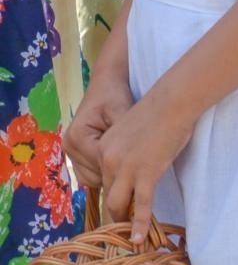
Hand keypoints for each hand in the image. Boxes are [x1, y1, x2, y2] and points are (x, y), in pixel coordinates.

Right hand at [64, 73, 134, 187]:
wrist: (105, 85)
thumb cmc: (115, 96)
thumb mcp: (122, 112)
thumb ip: (125, 137)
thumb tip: (136, 161)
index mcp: (77, 137)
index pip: (100, 165)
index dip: (121, 168)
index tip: (141, 167)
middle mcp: (69, 147)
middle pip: (94, 176)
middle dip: (115, 174)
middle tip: (137, 167)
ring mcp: (70, 152)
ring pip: (91, 179)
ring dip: (109, 175)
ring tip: (128, 164)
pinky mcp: (76, 154)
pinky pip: (89, 174)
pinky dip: (103, 172)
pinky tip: (119, 163)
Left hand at [98, 94, 194, 244]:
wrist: (172, 102)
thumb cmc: (161, 110)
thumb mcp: (135, 127)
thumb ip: (130, 145)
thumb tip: (139, 157)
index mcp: (105, 147)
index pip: (104, 176)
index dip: (114, 190)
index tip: (119, 201)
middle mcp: (109, 160)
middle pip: (108, 191)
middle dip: (115, 209)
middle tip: (120, 225)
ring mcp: (127, 169)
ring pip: (118, 203)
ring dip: (123, 220)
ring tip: (128, 234)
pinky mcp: (146, 174)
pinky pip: (142, 204)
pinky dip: (140, 223)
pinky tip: (140, 238)